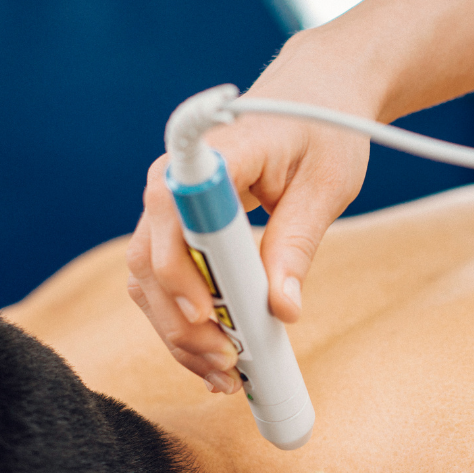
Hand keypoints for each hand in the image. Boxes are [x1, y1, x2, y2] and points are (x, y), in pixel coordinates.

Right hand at [126, 32, 372, 393]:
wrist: (314, 96)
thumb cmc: (323, 132)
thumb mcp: (324, 187)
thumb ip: (297, 243)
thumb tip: (283, 309)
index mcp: (209, 156)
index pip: (172, 217)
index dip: (182, 273)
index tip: (210, 318)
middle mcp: (173, 181)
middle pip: (151, 262)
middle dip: (183, 324)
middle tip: (229, 365)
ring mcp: (168, 207)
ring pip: (149, 282)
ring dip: (180, 334)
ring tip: (225, 376)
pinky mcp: (177, 229)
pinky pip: (165, 282)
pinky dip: (184, 324)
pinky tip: (214, 358)